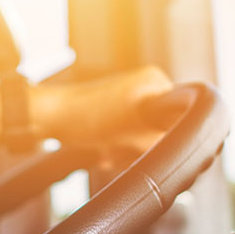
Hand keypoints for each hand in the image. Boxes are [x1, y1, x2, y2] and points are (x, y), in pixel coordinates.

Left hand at [33, 66, 175, 161]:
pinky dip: (116, 147)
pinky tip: (103, 152)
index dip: (169, 138)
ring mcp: (129, 98)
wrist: (51, 117)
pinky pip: (126, 135)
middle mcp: (145, 85)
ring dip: (125, 151)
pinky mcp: (114, 111)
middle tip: (122, 151)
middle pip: (160, 129)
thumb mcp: (132, 135)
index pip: (181, 115)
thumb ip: (161, 141)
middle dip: (140, 147)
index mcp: (155, 82)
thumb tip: (183, 150)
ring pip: (141, 137)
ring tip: (108, 152)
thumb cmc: (86, 119)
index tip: (152, 149)